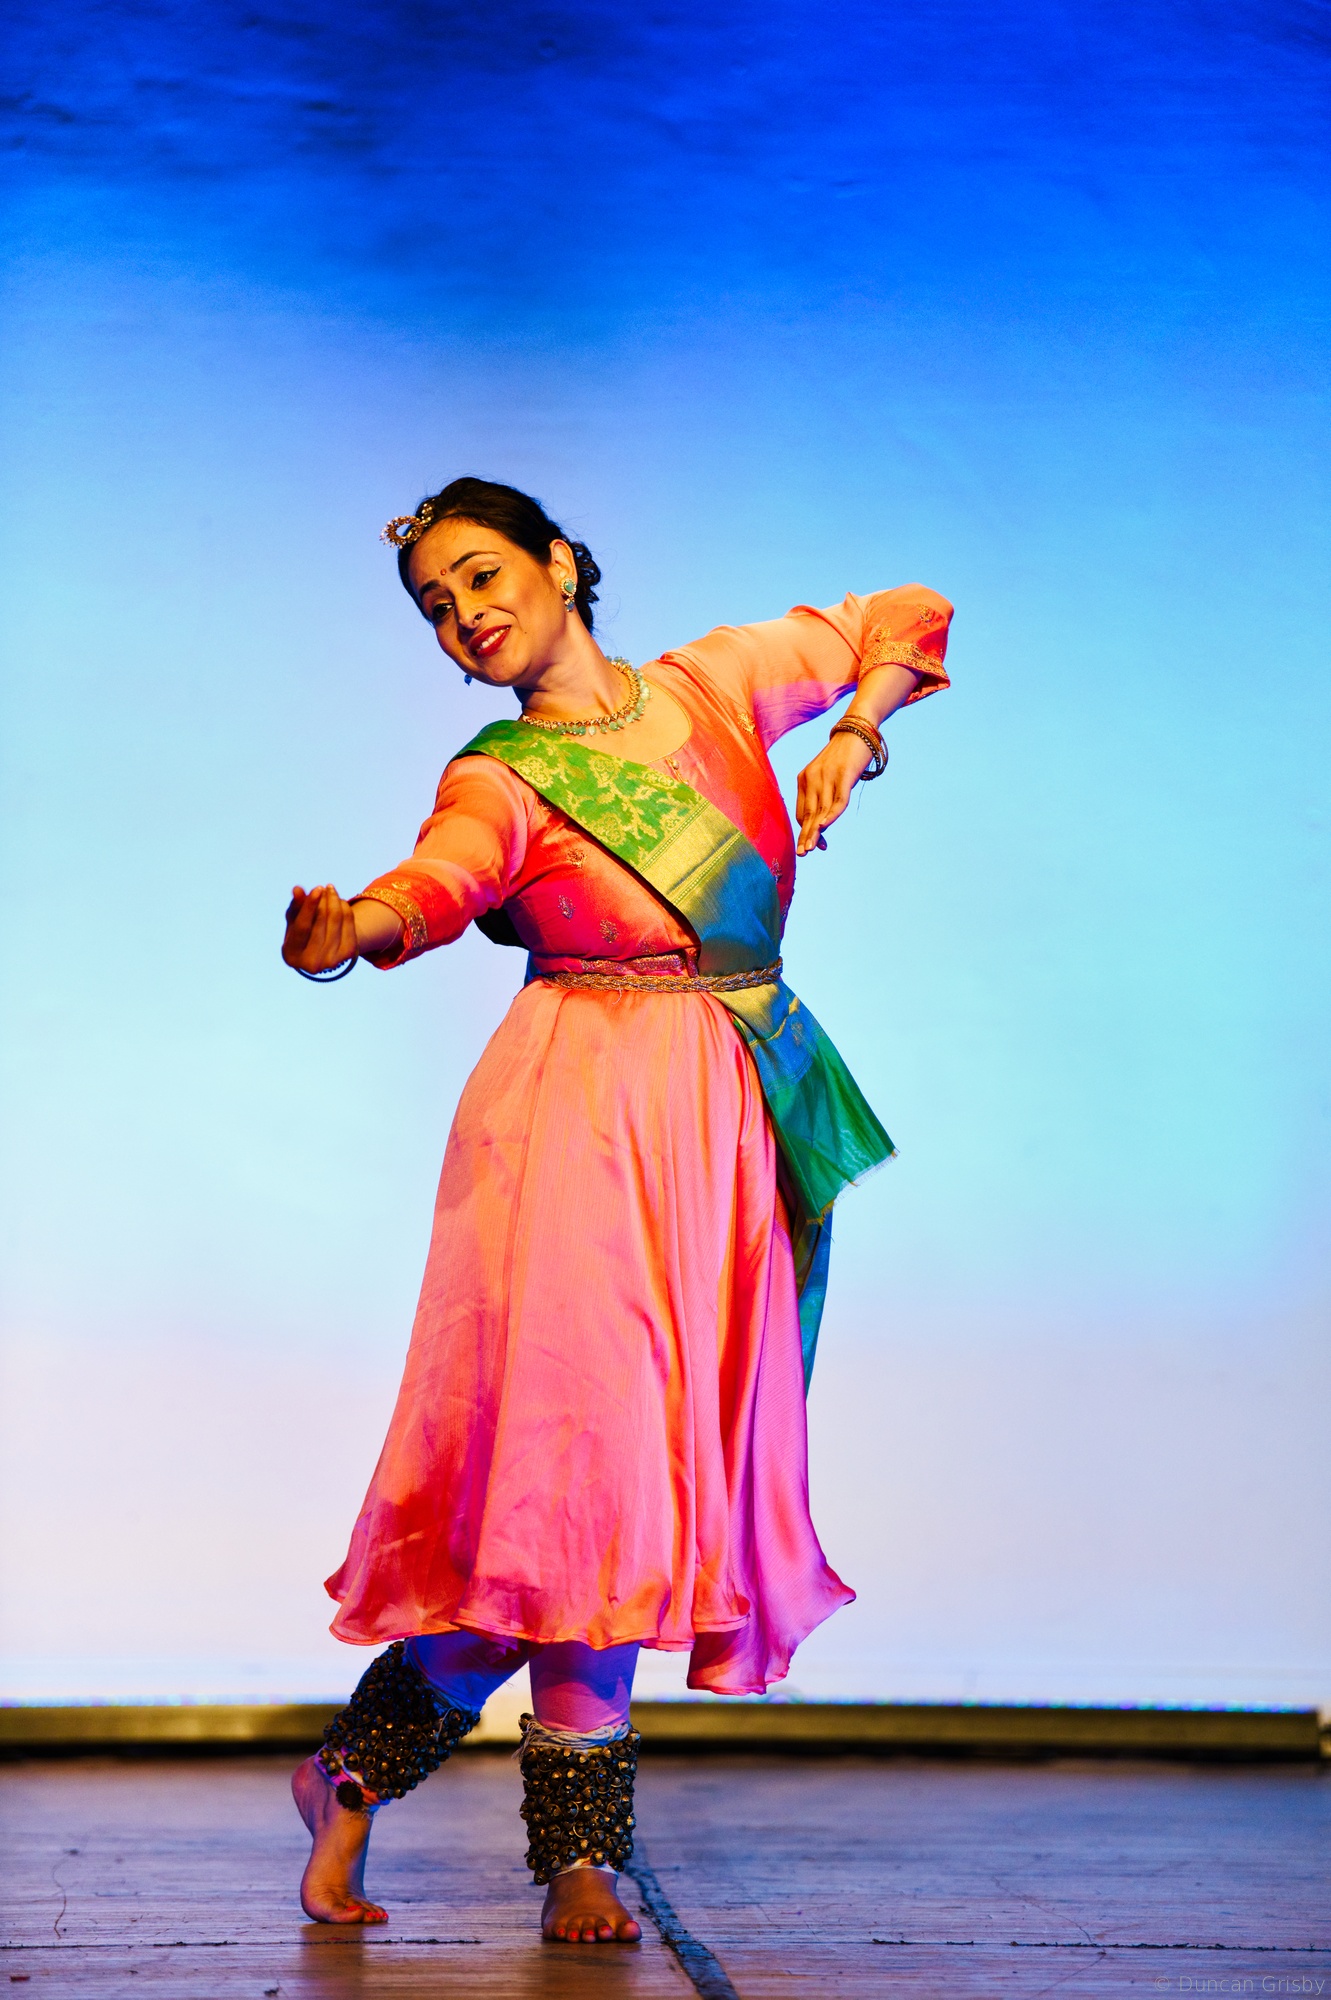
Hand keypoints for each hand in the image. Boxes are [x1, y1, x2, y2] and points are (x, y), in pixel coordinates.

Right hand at [282, 884, 358, 972]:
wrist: (323, 951)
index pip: (303, 927)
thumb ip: (295, 906)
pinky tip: (339, 901)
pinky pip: (349, 922)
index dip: (309, 906)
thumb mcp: (295, 921)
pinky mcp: (348, 954)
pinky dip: (344, 908)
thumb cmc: (302, 933)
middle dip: (324, 900)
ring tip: (330, 891)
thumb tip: (297, 889)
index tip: (317, 888)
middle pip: (322, 921)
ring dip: (334, 900)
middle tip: (325, 888)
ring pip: (337, 919)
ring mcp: (332, 961)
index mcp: (292, 955)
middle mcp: (312, 963)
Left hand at [795, 732, 872, 855]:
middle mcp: (812, 777)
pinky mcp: (844, 774)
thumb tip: (822, 822)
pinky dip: (831, 814)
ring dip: (816, 830)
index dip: (806, 830)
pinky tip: (825, 826)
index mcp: (804, 778)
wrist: (856, 730)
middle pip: (808, 813)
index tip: (812, 845)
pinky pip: (837, 799)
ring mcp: (828, 776)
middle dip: (806, 835)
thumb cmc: (843, 756)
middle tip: (802, 854)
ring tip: (812, 848)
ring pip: (820, 809)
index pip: (802, 811)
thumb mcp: (828, 774)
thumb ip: (824, 795)